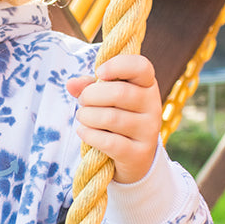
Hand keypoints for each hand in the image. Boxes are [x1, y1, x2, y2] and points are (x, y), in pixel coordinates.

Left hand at [66, 54, 162, 183]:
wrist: (134, 157)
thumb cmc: (117, 117)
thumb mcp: (105, 98)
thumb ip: (89, 86)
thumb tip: (71, 84)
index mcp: (147, 85)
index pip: (141, 67)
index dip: (118, 65)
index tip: (99, 72)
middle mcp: (153, 105)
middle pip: (119, 93)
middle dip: (90, 96)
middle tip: (82, 102)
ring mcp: (149, 130)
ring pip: (110, 118)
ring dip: (87, 116)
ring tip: (82, 117)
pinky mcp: (140, 153)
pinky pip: (109, 142)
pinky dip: (89, 135)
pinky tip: (83, 131)